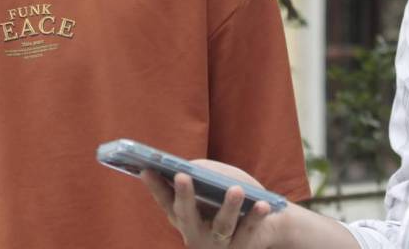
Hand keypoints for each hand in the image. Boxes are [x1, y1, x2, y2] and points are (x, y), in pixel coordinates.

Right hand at [140, 161, 285, 248]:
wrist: (262, 232)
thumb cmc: (228, 204)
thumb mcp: (212, 190)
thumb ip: (201, 177)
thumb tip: (192, 167)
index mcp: (184, 219)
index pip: (165, 201)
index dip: (155, 186)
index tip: (145, 169)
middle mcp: (196, 235)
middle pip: (187, 216)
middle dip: (184, 196)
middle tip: (182, 176)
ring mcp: (218, 245)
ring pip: (222, 226)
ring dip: (228, 208)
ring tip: (236, 189)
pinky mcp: (242, 248)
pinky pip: (249, 230)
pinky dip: (255, 217)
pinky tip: (262, 204)